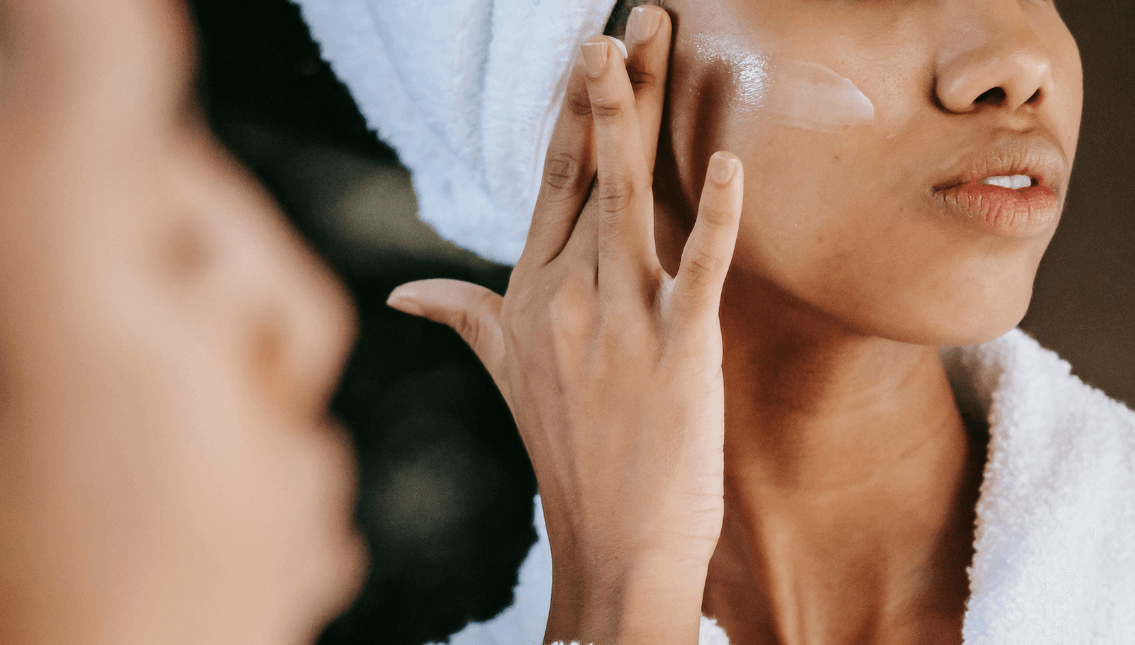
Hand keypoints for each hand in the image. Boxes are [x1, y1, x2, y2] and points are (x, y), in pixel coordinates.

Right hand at [386, 6, 743, 643]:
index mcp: (533, 291)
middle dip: (610, 86)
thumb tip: (405, 292)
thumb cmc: (566, 453)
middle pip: (592, 168)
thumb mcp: (505, 372)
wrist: (612, 540)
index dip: (573, 111)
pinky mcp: (678, 349)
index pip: (553, 181)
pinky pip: (699, 269)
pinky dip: (716, 215)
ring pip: (630, 195)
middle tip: (633, 16)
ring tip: (651, 37)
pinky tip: (729, 160)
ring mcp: (620, 319)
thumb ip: (464, 316)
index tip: (588, 49)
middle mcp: (568, 293)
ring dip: (640, 113)